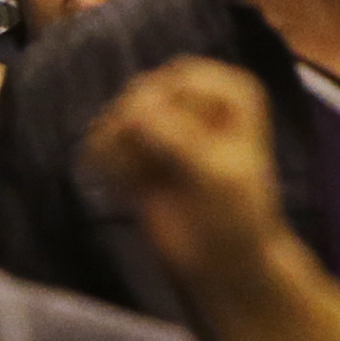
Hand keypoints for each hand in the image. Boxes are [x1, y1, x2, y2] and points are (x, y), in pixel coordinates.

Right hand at [85, 58, 310, 294]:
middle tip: (147, 172)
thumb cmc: (236, 215)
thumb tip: (129, 113)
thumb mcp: (216, 172)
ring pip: (116, 115)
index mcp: (230, 91)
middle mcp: (196, 99)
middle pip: (141, 92)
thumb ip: (175, 137)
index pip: (180, 78)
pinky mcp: (137, 151)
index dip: (166, 110)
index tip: (174, 150)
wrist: (224, 262)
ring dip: (116, 148)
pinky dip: (105, 160)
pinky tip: (122, 185)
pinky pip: (103, 140)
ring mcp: (164, 123)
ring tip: (136, 180)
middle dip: (134, 130)